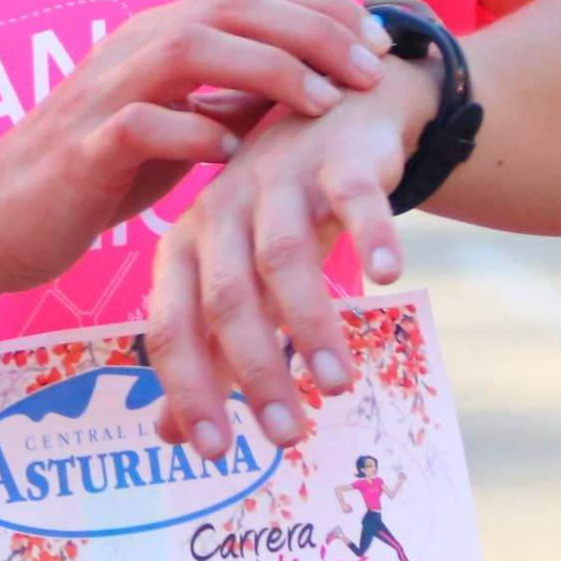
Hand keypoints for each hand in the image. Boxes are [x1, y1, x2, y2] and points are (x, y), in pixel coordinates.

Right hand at [0, 0, 387, 306]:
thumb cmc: (88, 178)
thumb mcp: (172, 129)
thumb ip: (226, 100)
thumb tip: (299, 83)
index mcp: (158, 37)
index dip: (321, 8)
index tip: (377, 43)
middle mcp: (132, 48)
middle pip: (235, 4)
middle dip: (314, 30)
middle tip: (370, 69)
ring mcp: (103, 93)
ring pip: (193, 47)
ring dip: (269, 70)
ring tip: (322, 104)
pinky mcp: (81, 148)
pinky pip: (142, 124)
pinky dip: (194, 133)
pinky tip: (232, 157)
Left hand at [148, 54, 432, 460]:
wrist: (340, 107)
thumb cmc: (282, 209)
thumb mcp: (239, 275)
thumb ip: (208, 350)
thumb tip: (170, 436)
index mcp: (189, 244)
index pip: (171, 325)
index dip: (187, 390)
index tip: (214, 454)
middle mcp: (223, 210)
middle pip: (228, 299)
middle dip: (256, 372)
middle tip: (287, 437)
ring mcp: (279, 180)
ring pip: (285, 258)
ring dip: (311, 324)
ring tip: (339, 386)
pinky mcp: (337, 157)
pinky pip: (352, 197)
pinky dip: (371, 233)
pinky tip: (390, 276)